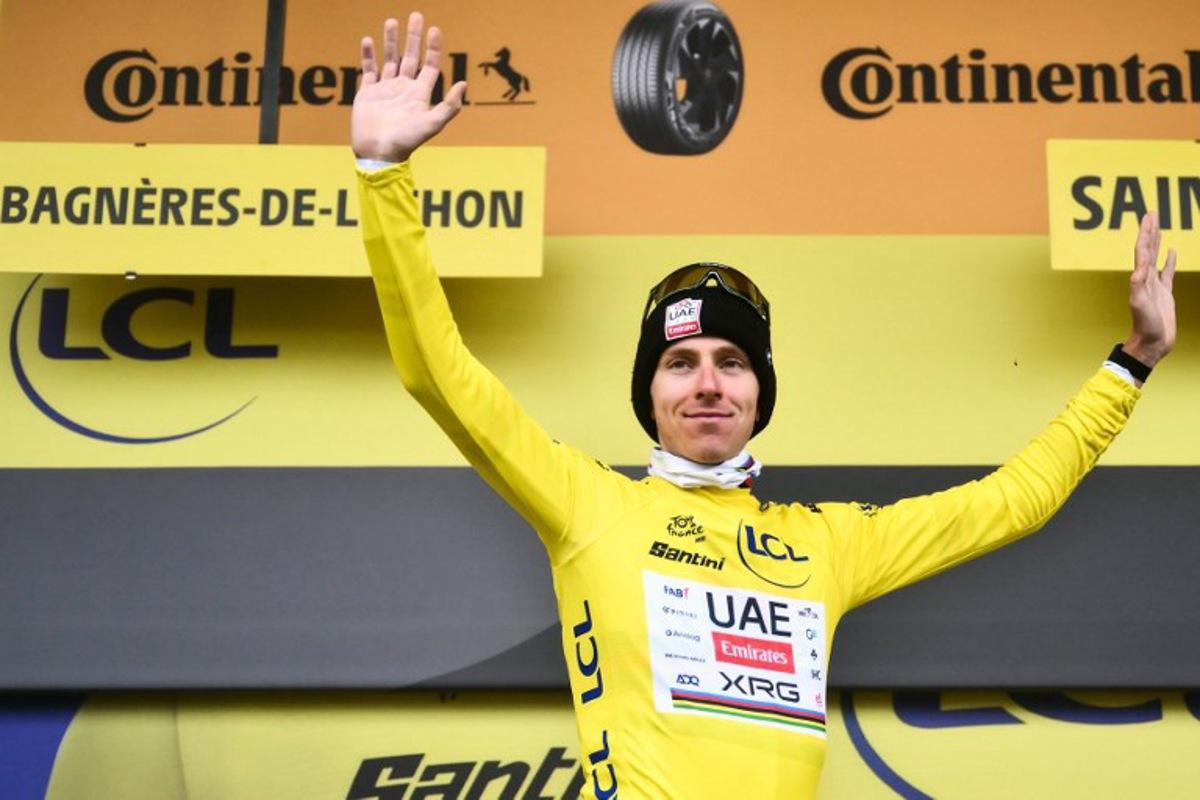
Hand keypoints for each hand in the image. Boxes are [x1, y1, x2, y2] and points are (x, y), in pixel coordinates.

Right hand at [352, 12, 467, 162]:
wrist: (379, 153)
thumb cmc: (406, 141)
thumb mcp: (432, 123)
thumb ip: (449, 105)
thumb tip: (464, 84)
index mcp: (419, 94)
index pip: (430, 65)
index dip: (434, 48)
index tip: (435, 29)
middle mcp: (404, 89)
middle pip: (411, 57)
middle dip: (414, 37)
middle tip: (416, 16)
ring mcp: (385, 90)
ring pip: (389, 59)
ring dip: (391, 41)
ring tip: (391, 21)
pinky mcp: (368, 94)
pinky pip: (368, 70)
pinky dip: (368, 55)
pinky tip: (368, 40)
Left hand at [1123, 212, 1177, 367]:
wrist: (1152, 343)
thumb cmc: (1145, 325)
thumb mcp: (1139, 305)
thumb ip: (1138, 287)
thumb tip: (1139, 269)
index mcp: (1140, 278)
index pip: (1142, 250)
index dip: (1145, 233)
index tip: (1148, 217)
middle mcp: (1146, 278)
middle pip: (1147, 249)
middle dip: (1150, 231)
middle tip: (1152, 213)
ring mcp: (1155, 285)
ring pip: (1156, 257)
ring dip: (1157, 242)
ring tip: (1159, 227)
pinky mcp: (1165, 293)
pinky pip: (1168, 272)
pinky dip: (1169, 260)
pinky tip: (1172, 251)